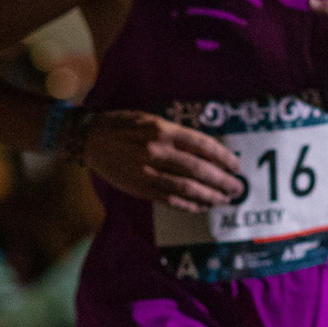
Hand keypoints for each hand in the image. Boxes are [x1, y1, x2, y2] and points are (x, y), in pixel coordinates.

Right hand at [79, 110, 246, 211]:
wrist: (90, 138)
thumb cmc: (123, 125)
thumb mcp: (151, 120)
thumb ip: (176, 135)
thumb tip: (207, 152)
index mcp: (162, 130)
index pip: (201, 144)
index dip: (222, 157)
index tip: (236, 165)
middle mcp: (156, 151)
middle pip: (198, 169)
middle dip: (222, 180)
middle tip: (237, 187)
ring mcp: (148, 172)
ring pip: (186, 188)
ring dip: (210, 196)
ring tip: (224, 200)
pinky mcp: (140, 188)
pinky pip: (170, 200)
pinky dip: (189, 204)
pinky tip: (202, 206)